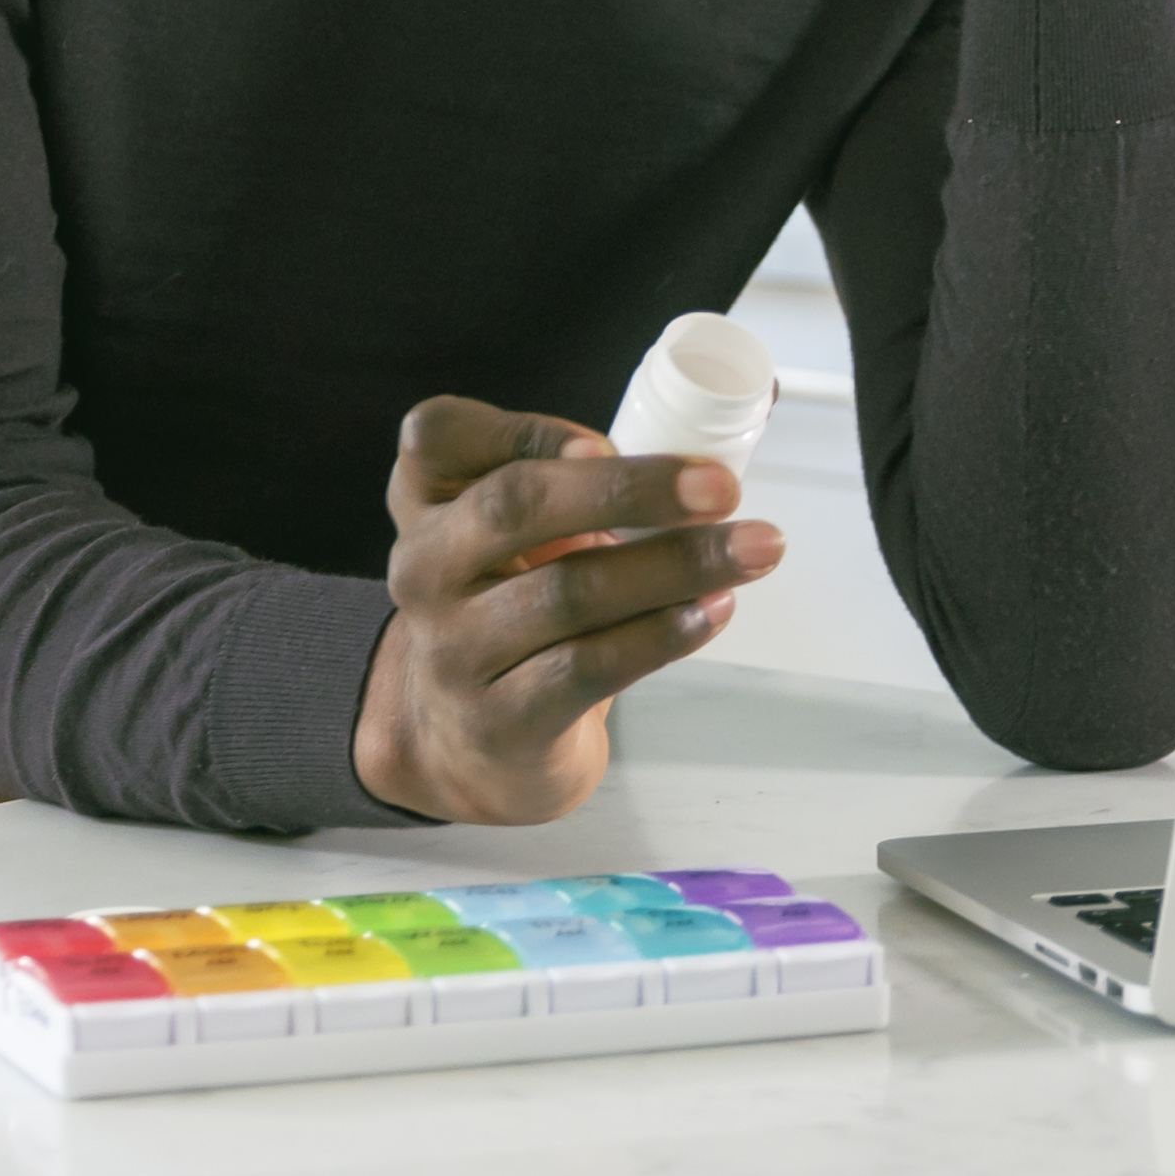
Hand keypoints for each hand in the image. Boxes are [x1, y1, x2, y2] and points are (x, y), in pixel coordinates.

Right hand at [351, 398, 782, 824]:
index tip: (606, 436)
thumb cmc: (514, 610)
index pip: (437, 435)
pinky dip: (659, 636)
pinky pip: (587, 667)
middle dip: (631, 489)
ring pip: (569, 592)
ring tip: (751, 551)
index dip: (521, 429)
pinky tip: (711, 613)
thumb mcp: (511, 538)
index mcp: (427, 502)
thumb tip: (697, 474)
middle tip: (723, 488)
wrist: (474, 746)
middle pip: (515, 505)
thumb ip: (569, 490)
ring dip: (675, 567)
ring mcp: (453, 649)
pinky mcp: (499, 720)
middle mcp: (423, 568)